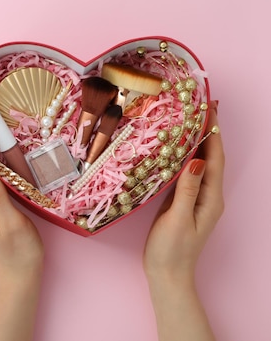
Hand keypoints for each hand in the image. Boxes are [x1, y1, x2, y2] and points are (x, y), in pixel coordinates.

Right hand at [143, 102, 223, 340]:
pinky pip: (187, 173)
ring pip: (199, 163)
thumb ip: (188, 190)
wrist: (166, 274)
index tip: (209, 109)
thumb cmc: (172, 250)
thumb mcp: (179, 219)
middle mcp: (207, 195)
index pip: (215, 158)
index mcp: (211, 198)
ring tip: (188, 120)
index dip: (213, 133)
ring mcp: (195, 198)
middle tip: (201, 106)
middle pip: (210, 157)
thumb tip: (197, 159)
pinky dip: (184, 156)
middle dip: (208, 131)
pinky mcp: (182, 202)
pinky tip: (175, 148)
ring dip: (196, 141)